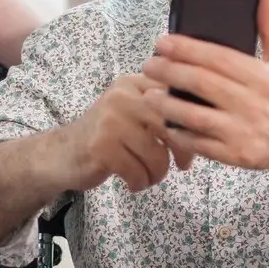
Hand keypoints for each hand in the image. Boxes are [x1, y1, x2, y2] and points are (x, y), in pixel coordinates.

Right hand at [55, 74, 190, 193]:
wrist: (62, 153)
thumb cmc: (106, 137)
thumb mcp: (132, 113)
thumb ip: (162, 110)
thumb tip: (206, 124)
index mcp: (134, 84)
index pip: (176, 100)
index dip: (192, 125)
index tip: (193, 143)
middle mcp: (122, 97)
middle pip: (171, 127)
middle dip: (182, 152)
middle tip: (183, 166)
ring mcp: (110, 121)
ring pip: (156, 155)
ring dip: (157, 174)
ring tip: (149, 177)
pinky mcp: (101, 147)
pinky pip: (138, 172)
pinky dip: (140, 183)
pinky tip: (133, 183)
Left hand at [141, 0, 268, 173]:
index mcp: (264, 78)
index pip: (218, 58)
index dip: (187, 49)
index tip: (163, 42)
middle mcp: (253, 105)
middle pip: (201, 84)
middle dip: (169, 72)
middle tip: (149, 64)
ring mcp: (243, 132)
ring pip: (195, 117)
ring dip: (166, 105)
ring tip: (148, 94)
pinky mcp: (236, 155)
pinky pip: (199, 144)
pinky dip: (178, 134)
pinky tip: (164, 123)